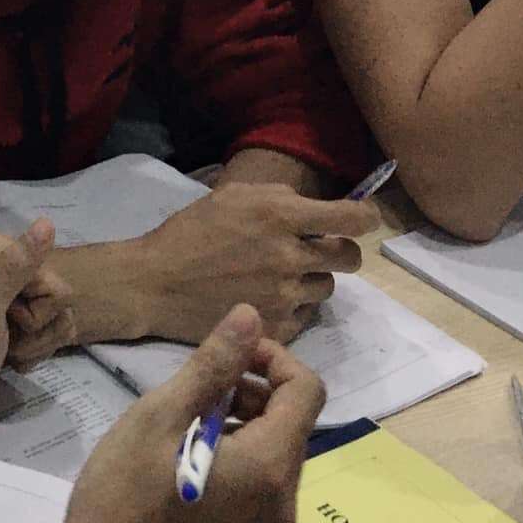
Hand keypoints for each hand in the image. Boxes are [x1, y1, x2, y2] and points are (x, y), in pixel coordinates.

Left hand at [0, 220, 75, 419]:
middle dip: (38, 333)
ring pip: (58, 319)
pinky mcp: (18, 320)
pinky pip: (49, 333)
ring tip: (6, 353)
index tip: (7, 322)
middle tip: (5, 343)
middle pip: (60, 301)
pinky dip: (33, 353)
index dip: (38, 313)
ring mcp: (15, 294)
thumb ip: (15, 268)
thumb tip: (47, 222)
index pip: (56, 285)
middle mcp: (10, 266)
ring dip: (36, 346)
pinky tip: (11, 360)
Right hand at [26, 306, 322, 522]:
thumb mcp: (159, 418)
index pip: (306, 391)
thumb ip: (212, 367)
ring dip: (241, 429)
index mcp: (270, 468)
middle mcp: (284, 507)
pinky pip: (260, 497)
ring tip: (182, 429)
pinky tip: (184, 472)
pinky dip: (236, 468)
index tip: (227, 352)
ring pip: (274, 462)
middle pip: (291, 427)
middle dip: (252, 392)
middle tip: (195, 390)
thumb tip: (250, 316)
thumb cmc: (123, 501)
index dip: (273, 357)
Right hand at [123, 185, 376, 343]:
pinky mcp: (277, 327)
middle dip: (340, 250)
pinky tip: (266, 298)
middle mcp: (290, 255)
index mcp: (280, 215)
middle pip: (349, 257)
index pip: (352, 218)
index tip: (362, 217)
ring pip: (326, 287)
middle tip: (318, 249)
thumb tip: (313, 207)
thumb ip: (278, 197)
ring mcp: (285, 296)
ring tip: (280, 275)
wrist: (157, 283)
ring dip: (312, 278)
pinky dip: (294, 306)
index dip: (365, 216)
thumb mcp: (232, 196)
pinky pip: (306, 315)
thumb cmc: (191, 232)